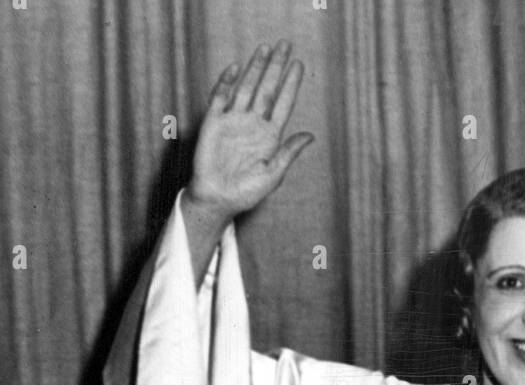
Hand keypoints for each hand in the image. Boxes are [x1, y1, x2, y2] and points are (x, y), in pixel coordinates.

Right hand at [187, 40, 313, 223]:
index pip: (283, 104)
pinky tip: (237, 68)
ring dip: (256, 68)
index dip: (291, 84)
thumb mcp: (273, 174)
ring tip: (266, 48)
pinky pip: (221, 96)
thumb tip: (310, 136)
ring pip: (247, 87)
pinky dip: (227, 82)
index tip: (299, 65)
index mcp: (269, 136)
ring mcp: (234, 121)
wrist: (217, 200)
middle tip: (285, 44)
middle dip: (276, 67)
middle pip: (267, 89)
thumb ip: (289, 153)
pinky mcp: (214, 122)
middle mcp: (253, 124)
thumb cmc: (246, 193)